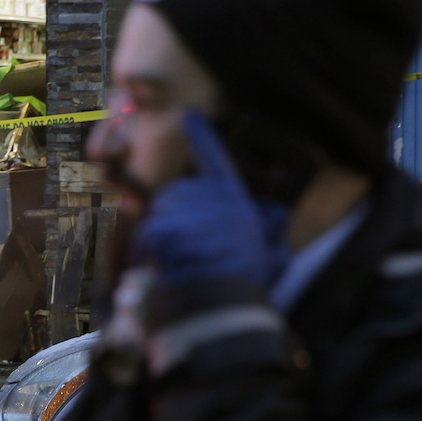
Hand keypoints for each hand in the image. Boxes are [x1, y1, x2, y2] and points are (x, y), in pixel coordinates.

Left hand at [131, 111, 286, 287]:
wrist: (225, 304)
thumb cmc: (245, 282)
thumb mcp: (270, 251)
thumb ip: (269, 229)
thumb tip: (278, 213)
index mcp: (233, 199)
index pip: (215, 158)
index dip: (202, 137)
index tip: (191, 115)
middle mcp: (209, 196)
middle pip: (171, 197)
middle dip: (170, 223)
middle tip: (187, 253)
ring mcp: (182, 210)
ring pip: (154, 218)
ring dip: (158, 243)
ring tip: (180, 265)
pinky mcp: (160, 227)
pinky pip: (143, 239)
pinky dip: (148, 257)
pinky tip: (167, 270)